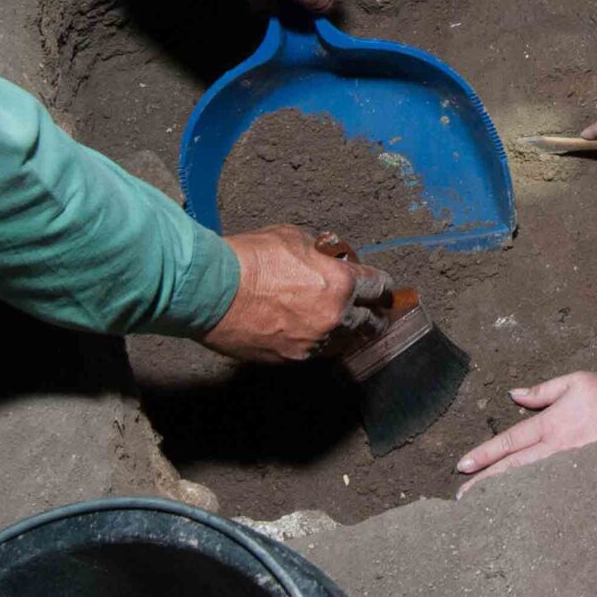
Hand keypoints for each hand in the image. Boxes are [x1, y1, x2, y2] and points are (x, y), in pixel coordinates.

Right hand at [202, 225, 392, 361]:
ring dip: (351, 333)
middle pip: (370, 322)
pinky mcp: (292, 358)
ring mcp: (314, 343)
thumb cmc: (250, 258)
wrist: (212, 291)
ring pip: (346, 342)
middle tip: (377, 312)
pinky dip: (323, 344)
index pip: (377, 286)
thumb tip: (328, 258)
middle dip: (375, 314)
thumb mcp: (293, 238)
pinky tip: (319, 336)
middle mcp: (335, 317)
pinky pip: (318, 353)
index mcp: (340, 283)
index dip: (382, 285)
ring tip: (352, 327)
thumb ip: (320, 252)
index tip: (384, 287)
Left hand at [456, 372, 596, 492]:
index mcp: (548, 425)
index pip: (509, 442)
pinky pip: (551, 488)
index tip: (462, 466)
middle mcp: (554, 449)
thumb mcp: (572, 382)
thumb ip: (542, 391)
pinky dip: (532, 497)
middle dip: (485, 482)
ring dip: (504, 493)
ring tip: (483, 506)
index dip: (484, 454)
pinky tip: (521, 509)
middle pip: (512, 469)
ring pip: (529, 482)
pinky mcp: (581, 476)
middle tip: (462, 498)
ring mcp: (567, 465)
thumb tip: (515, 394)